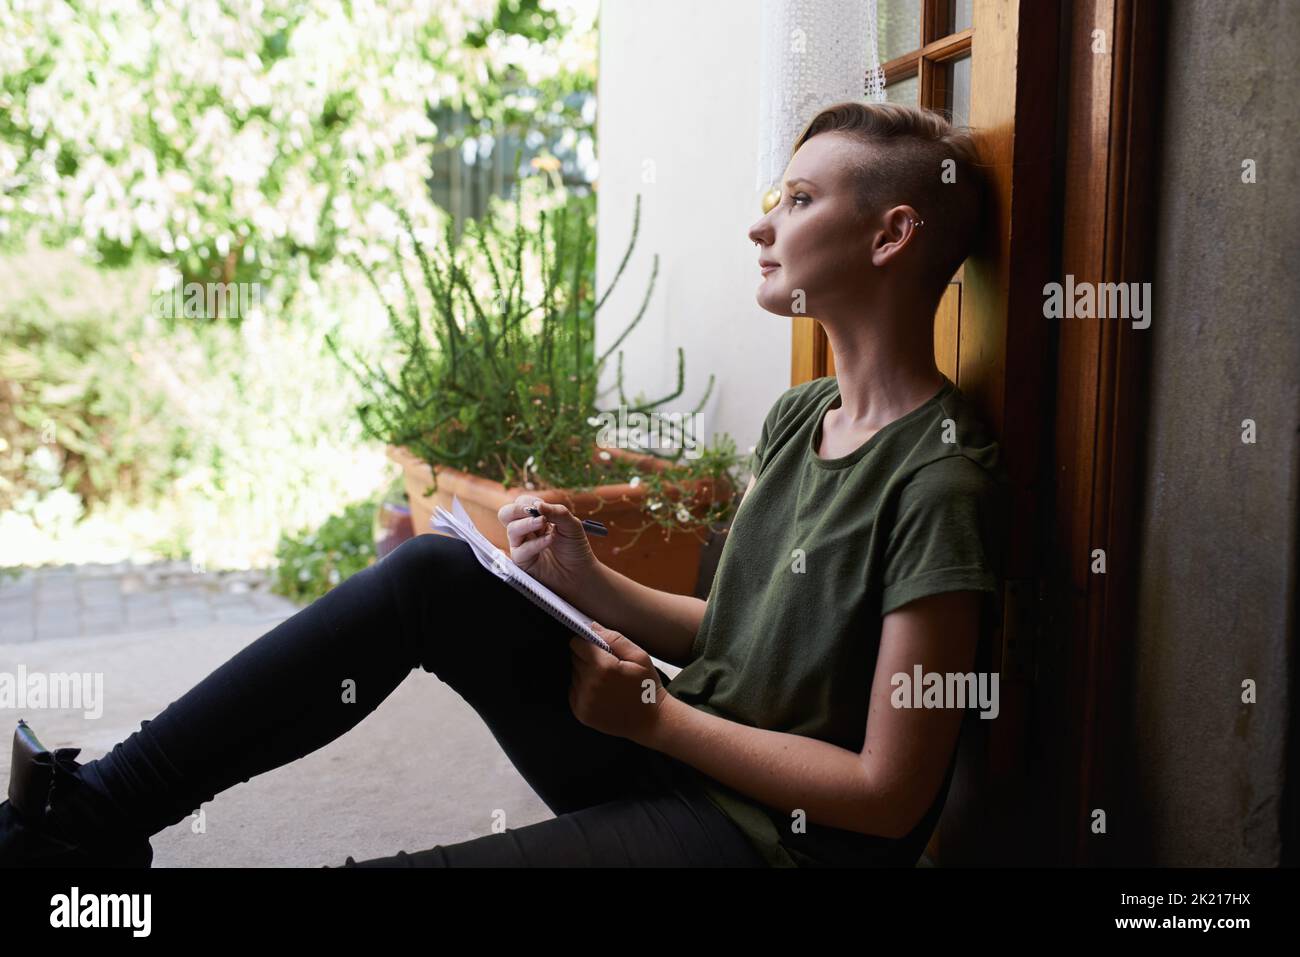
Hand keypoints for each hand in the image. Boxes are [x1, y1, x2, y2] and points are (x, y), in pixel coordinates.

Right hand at [498, 494, 598, 593]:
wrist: (580, 573)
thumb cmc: (575, 548)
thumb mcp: (572, 525)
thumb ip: (557, 512)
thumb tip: (537, 505)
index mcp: (536, 518)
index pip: (521, 503)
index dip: (528, 501)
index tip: (540, 505)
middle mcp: (526, 531)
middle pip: (506, 514)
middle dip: (516, 510)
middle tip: (532, 511)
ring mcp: (522, 545)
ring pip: (511, 530)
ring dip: (527, 524)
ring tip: (544, 524)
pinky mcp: (523, 562)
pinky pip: (521, 550)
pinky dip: (535, 543)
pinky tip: (549, 540)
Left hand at [568, 622, 669, 744]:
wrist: (651, 721)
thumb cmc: (647, 686)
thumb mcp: (639, 656)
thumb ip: (614, 639)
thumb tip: (592, 626)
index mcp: (603, 668)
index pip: (577, 643)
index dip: (588, 642)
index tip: (599, 647)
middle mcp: (589, 685)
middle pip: (575, 658)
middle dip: (588, 657)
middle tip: (608, 666)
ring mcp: (583, 701)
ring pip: (574, 674)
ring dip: (586, 673)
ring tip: (607, 681)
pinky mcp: (580, 713)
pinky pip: (573, 690)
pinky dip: (583, 688)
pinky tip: (602, 692)